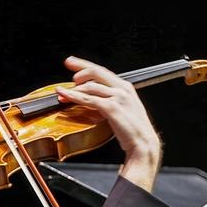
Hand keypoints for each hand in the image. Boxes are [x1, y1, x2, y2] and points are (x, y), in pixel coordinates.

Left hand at [55, 56, 161, 189]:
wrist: (144, 144)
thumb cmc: (134, 131)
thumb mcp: (124, 110)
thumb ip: (111, 100)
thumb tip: (93, 97)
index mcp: (126, 87)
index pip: (102, 71)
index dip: (85, 64)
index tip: (73, 62)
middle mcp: (122, 89)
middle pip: (96, 71)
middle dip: (78, 67)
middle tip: (67, 67)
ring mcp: (117, 97)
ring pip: (90, 86)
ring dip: (73, 88)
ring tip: (62, 92)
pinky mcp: (111, 107)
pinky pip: (88, 99)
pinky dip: (73, 96)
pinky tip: (65, 96)